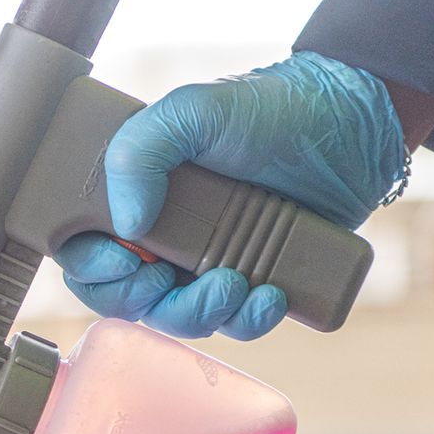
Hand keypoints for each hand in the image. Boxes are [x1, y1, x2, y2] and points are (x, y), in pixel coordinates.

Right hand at [54, 50, 405, 339]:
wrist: (349, 128)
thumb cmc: (268, 109)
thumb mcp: (192, 111)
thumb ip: (139, 152)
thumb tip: (127, 226)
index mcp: (134, 194)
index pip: (84, 250)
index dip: (92, 268)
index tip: (124, 259)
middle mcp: (164, 233)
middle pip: (126, 297)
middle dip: (144, 300)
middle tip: (168, 276)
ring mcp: (207, 263)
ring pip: (179, 318)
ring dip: (200, 313)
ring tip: (235, 283)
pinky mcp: (252, 283)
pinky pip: (235, 324)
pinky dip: (248, 321)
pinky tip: (272, 295)